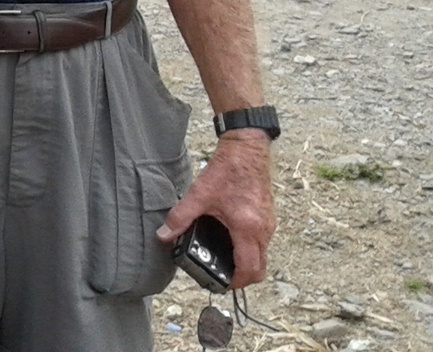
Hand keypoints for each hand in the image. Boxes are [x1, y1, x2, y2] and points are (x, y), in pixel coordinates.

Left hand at [157, 131, 275, 286]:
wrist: (247, 150)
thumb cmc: (228, 170)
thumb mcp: (199, 194)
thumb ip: (180, 217)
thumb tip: (164, 235)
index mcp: (248, 228)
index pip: (249, 269)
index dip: (235, 282)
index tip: (220, 283)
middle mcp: (263, 230)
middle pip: (260, 268)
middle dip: (242, 277)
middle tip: (221, 276)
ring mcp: (269, 224)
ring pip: (262, 256)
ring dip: (246, 263)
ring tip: (223, 259)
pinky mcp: (268, 217)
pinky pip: (262, 243)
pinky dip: (249, 249)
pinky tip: (230, 241)